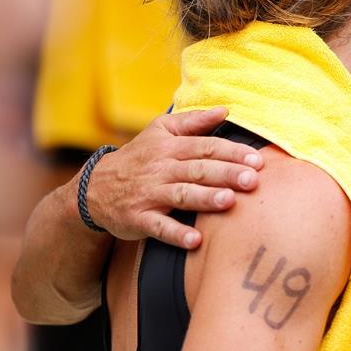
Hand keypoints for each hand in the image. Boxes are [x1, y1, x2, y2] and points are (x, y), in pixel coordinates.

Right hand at [82, 107, 262, 247]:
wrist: (94, 187)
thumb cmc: (138, 157)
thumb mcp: (160, 131)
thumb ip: (193, 121)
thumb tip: (225, 110)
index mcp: (170, 147)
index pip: (206, 146)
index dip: (232, 152)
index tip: (257, 159)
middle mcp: (161, 169)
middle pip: (198, 170)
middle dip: (227, 174)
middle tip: (253, 180)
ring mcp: (149, 194)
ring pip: (181, 195)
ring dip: (205, 199)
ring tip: (229, 202)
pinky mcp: (138, 218)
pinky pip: (158, 227)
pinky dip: (176, 234)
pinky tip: (195, 241)